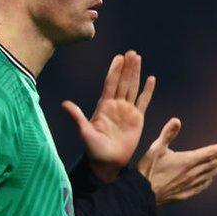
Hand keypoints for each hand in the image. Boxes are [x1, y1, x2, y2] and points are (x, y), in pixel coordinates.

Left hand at [63, 51, 155, 182]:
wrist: (108, 162)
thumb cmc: (94, 150)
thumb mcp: (84, 133)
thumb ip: (77, 117)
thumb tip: (65, 104)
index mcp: (103, 106)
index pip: (110, 84)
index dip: (114, 70)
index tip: (118, 58)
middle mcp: (116, 105)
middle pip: (123, 82)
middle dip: (127, 67)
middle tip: (132, 52)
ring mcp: (127, 111)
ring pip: (133, 88)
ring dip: (136, 74)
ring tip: (139, 59)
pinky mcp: (138, 119)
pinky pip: (144, 102)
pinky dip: (148, 91)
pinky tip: (151, 79)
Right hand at [136, 118, 216, 205]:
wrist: (141, 194)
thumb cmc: (148, 170)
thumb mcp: (155, 148)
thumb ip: (167, 134)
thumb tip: (177, 120)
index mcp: (187, 161)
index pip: (209, 153)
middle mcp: (192, 174)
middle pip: (212, 164)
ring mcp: (189, 185)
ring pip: (209, 175)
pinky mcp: (184, 193)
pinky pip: (200, 186)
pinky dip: (207, 181)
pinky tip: (210, 180)